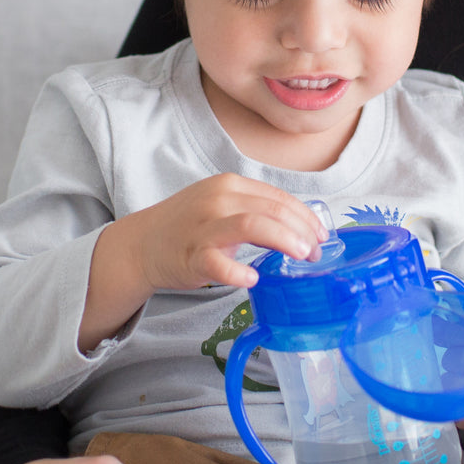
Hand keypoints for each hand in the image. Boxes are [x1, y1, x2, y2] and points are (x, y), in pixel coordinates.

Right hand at [129, 173, 328, 291]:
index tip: (321, 235)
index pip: (279, 197)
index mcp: (230, 185)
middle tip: (315, 252)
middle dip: (302, 230)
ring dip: (284, 239)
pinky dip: (238, 271)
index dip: (306, 217)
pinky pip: (217, 262)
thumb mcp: (222, 206)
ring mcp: (204, 226)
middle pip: (272, 209)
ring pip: (252, 224)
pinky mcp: (191, 254)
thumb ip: (255, 210)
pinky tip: (253, 278)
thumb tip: (299, 227)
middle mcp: (218, 199)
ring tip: (301, 256)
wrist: (142, 243)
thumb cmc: (189, 226)